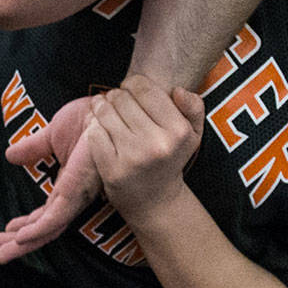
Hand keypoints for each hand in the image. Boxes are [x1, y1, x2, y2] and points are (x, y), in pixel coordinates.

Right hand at [0, 95, 96, 262]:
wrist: (104, 111)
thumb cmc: (89, 121)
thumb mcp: (52, 136)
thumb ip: (32, 149)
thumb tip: (10, 155)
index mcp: (67, 186)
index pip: (43, 213)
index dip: (25, 224)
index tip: (6, 232)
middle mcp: (72, 196)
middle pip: (43, 228)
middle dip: (19, 242)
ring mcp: (75, 196)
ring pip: (47, 229)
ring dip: (23, 243)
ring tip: (2, 255)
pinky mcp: (77, 192)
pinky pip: (56, 217)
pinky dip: (38, 229)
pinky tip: (21, 239)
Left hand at [85, 75, 204, 219]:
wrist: (156, 202)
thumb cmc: (171, 160)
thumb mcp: (193, 135)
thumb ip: (194, 108)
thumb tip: (178, 90)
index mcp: (179, 131)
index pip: (144, 89)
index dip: (133, 84)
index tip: (131, 91)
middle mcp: (158, 143)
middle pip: (122, 98)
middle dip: (116, 96)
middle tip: (117, 103)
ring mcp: (133, 157)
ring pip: (105, 112)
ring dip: (101, 107)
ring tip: (105, 110)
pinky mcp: (112, 169)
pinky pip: (94, 133)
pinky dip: (93, 127)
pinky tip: (100, 128)